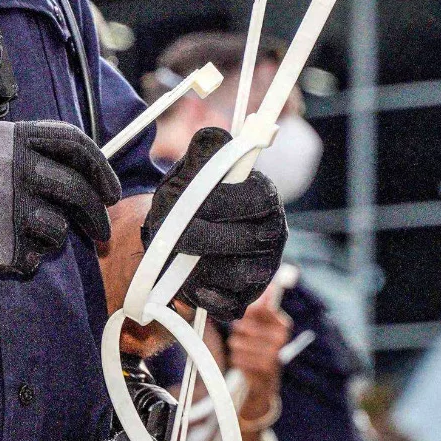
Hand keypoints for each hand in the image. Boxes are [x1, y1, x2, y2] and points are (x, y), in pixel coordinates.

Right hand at [0, 119, 122, 277]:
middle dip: (97, 216)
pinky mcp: (2, 244)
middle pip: (77, 191)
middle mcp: (15, 169)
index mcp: (11, 140)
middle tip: (100, 230)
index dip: (100, 168)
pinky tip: (6, 249)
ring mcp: (10, 208)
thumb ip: (21, 148)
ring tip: (29, 236)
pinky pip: (34, 256)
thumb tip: (68, 163)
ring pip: (58, 228)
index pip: (75, 145)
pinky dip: (27, 257)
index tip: (109, 188)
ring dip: (53, 237)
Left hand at [142, 126, 286, 319]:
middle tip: (177, 232)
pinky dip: (202, 294)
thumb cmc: (184, 201)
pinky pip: (228, 304)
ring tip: (180, 253)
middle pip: (252, 240)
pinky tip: (187, 278)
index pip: (261, 198)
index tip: (195, 203)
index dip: (227, 202)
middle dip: (206, 236)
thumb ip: (202, 154)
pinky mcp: (245, 298)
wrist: (168, 238)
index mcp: (264, 198)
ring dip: (200, 264)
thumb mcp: (187, 173)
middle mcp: (272, 234)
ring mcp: (262, 269)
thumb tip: (214, 135)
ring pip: (238, 274)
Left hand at [224, 287, 291, 427]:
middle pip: (241, 325)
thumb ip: (260, 307)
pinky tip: (247, 363)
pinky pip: (235, 357)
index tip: (247, 315)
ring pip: (235, 341)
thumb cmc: (260, 346)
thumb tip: (268, 286)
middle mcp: (281, 337)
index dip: (246, 311)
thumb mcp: (261, 325)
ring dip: (236, 346)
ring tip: (247, 352)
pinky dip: (236, 359)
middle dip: (237, 332)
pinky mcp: (264, 368)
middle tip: (246, 339)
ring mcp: (274, 353)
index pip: (259, 307)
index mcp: (283, 324)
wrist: (265, 379)